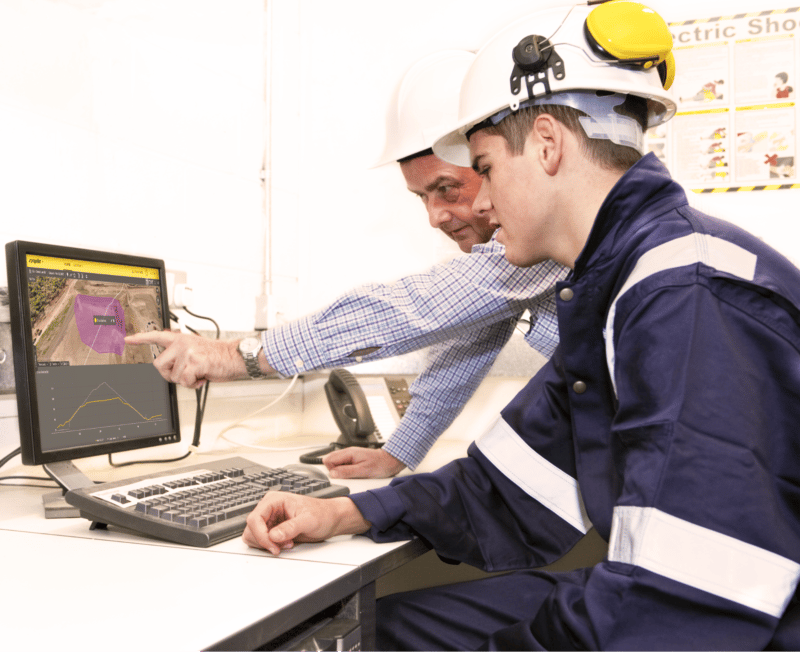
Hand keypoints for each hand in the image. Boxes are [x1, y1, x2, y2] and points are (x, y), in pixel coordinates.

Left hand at [125, 331, 255, 388]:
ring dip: (185, 381)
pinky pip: (183, 381)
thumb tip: (171, 366)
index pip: (156, 336)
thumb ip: (181, 353)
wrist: (236, 357)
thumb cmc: (219, 357)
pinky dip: (193, 384)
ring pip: (172, 376)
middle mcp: (181, 343)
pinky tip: (202, 378)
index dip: (140, 339)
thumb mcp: (197, 349)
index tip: (128, 339)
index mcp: (181, 339)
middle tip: (184, 375)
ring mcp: (186, 351)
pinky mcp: (193, 362)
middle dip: (169, 375)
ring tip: (198, 374)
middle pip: (158, 365)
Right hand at [243, 494, 369, 554]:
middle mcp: (269, 509)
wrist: (331, 519)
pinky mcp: (273, 530)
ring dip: (267, 544)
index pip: (254, 519)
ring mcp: (270, 520)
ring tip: (286, 543)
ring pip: (253, 536)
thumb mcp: (308, 520)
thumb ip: (291, 527)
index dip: (261, 535)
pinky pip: (262, 541)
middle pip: (251, 529)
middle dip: (265, 541)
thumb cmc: (323, 513)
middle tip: (282, 545)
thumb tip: (274, 535)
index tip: (273, 546)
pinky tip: (285, 543)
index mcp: (274, 500)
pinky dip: (270, 546)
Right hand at [323, 447, 406, 478]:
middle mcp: (348, 452)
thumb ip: (347, 472)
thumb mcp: (363, 471)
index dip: (331, 470)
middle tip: (345, 476)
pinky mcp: (354, 459)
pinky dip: (345, 470)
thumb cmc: (380, 465)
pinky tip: (353, 473)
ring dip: (340, 470)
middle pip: (330, 460)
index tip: (339, 476)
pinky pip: (343, 464)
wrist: (390, 461)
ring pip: (336, 463)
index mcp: (349, 453)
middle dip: (334, 470)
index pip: (328, 459)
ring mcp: (350, 455)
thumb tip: (333, 474)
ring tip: (351, 475)